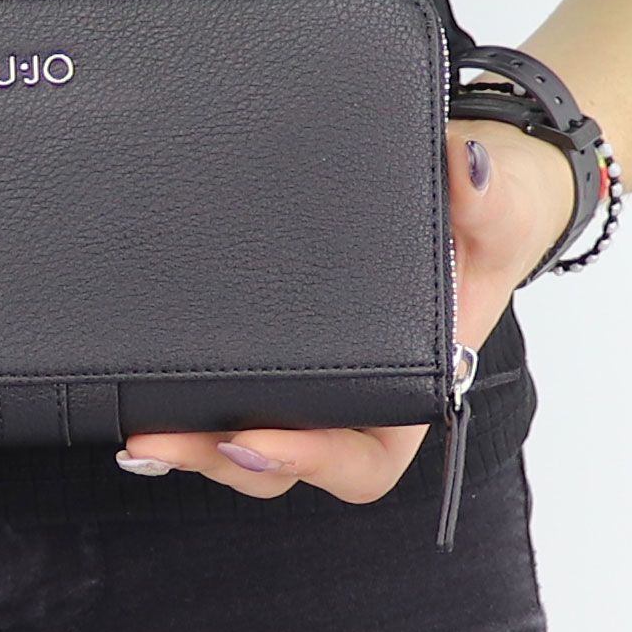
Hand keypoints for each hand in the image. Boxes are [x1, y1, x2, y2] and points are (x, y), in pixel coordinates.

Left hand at [111, 118, 576, 505]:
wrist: (457, 200)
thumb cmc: (480, 225)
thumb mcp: (498, 207)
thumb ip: (490, 194)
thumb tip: (465, 166)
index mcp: (411, 392)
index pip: (363, 460)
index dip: (310, 461)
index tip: (257, 440)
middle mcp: (352, 402)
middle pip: (282, 465)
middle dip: (220, 459)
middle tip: (161, 440)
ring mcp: (303, 383)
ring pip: (241, 444)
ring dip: (191, 445)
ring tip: (137, 431)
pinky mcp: (263, 349)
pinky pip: (221, 395)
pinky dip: (178, 404)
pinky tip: (133, 399)